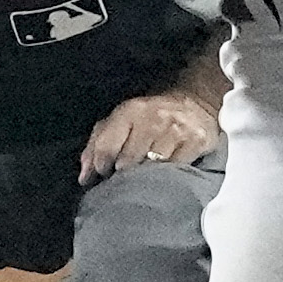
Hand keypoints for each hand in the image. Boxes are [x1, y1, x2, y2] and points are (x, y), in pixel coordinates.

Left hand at [77, 88, 220, 185]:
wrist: (194, 103)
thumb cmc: (150, 118)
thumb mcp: (120, 122)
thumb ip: (97, 146)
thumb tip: (85, 177)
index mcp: (130, 111)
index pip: (106, 146)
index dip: (101, 167)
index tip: (105, 174)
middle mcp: (153, 118)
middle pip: (128, 160)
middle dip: (123, 174)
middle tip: (126, 178)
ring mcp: (176, 129)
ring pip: (153, 166)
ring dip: (147, 176)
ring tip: (146, 176)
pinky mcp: (197, 141)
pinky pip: (178, 168)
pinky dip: (169, 176)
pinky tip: (167, 173)